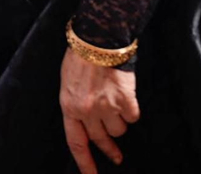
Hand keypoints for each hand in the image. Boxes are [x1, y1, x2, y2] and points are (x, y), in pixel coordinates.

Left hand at [61, 48, 139, 173]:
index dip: (85, 162)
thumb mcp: (67, 83)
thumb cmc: (80, 58)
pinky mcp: (125, 100)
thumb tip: (86, 121)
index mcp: (69, 106)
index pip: (76, 142)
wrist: (98, 39)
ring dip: (119, 121)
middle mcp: (87, 110)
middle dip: (110, 150)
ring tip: (115, 102)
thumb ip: (75, 104)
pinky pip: (133, 116)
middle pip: (101, 139)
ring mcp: (107, 106)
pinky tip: (126, 96)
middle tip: (117, 157)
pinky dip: (131, 109)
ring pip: (120, 129)